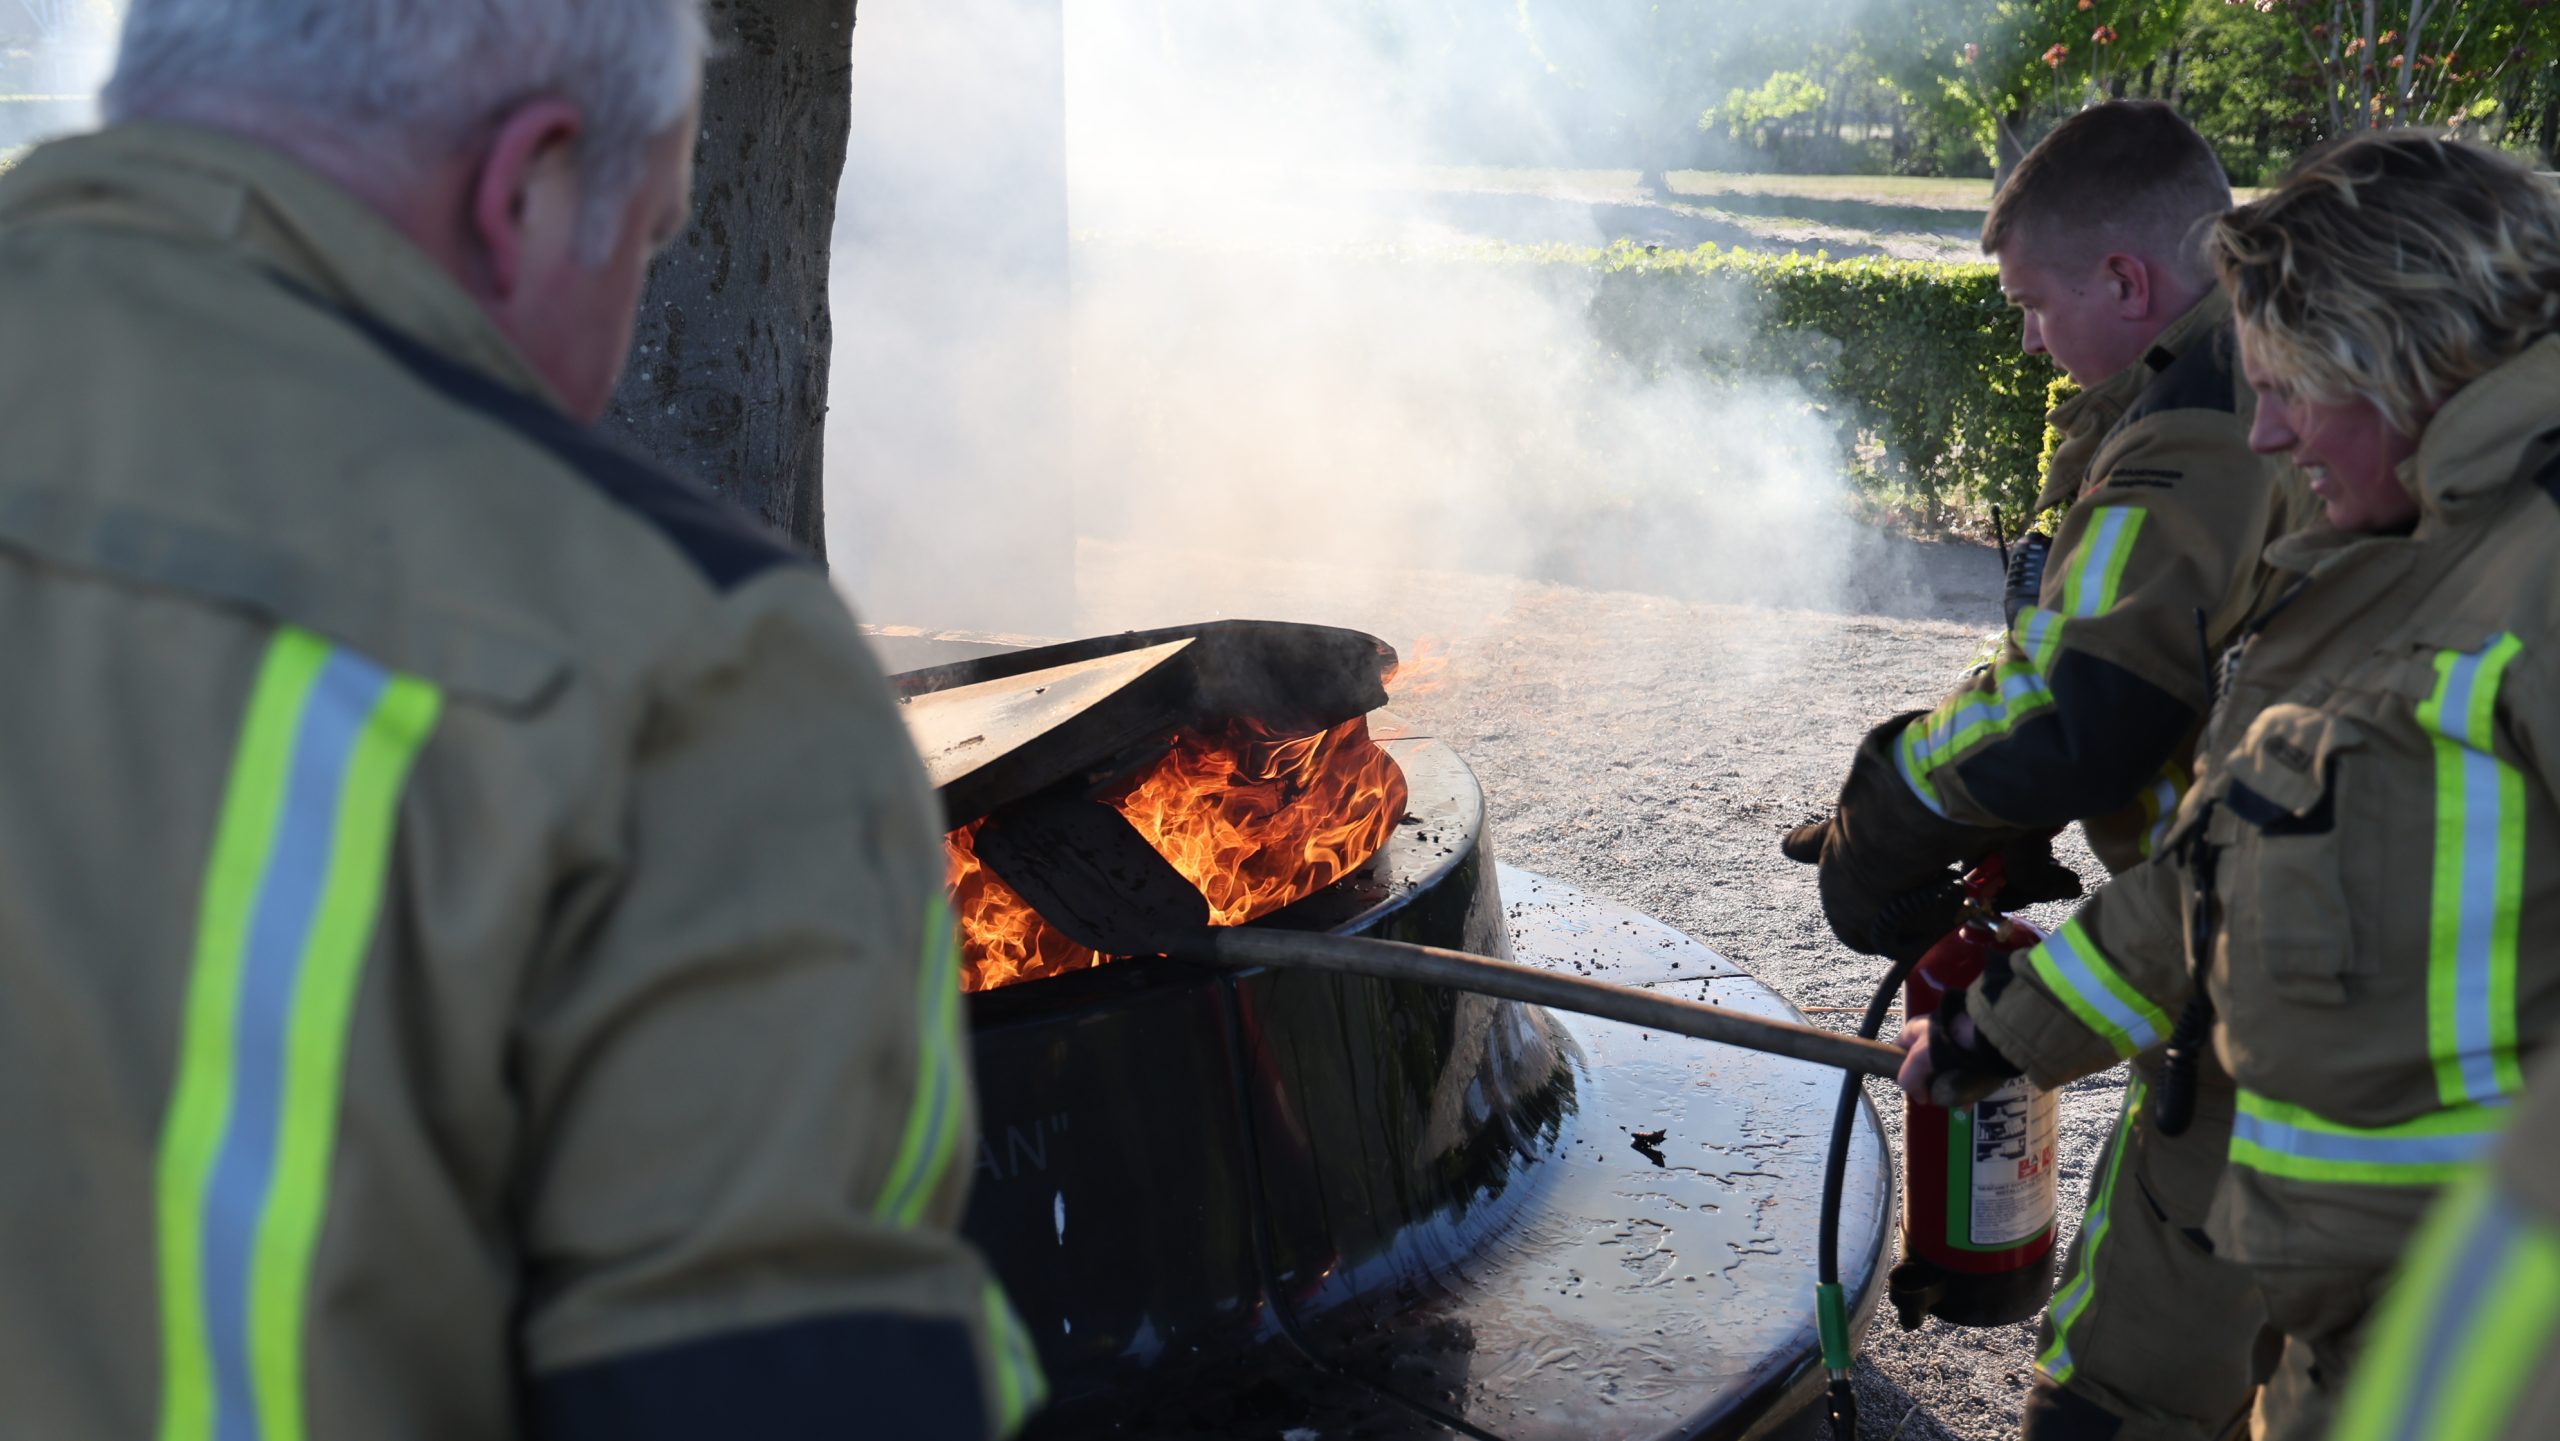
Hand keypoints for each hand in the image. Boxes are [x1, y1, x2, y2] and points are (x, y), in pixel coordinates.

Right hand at [1894, 1009, 2017, 1108]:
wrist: (1980, 1036)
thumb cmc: (1942, 1043)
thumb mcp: (1917, 1061)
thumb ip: (1910, 1081)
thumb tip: (1922, 1099)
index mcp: (1915, 1031)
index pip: (1900, 1051)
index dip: (1900, 1070)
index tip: (1910, 1087)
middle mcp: (1932, 1036)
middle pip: (1924, 1065)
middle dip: (1928, 1084)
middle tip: (1933, 1097)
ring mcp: (1953, 1045)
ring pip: (1945, 1071)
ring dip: (1947, 1088)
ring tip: (1952, 1103)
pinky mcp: (1972, 1054)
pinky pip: (1963, 1075)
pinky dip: (1964, 1090)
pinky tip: (1966, 1104)